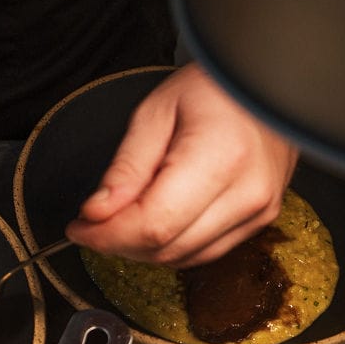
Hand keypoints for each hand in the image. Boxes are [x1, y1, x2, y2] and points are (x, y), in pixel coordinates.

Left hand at [65, 63, 297, 267]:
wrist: (264, 85)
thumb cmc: (212, 88)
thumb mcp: (155, 112)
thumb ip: (126, 167)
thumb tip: (97, 213)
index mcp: (221, 157)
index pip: (154, 223)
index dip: (108, 234)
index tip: (79, 226)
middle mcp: (247, 194)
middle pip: (167, 247)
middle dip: (118, 243)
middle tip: (90, 222)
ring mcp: (259, 211)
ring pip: (184, 258)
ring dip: (142, 249)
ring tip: (118, 219)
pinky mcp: (260, 220)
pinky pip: (204, 252)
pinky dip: (170, 244)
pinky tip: (151, 221)